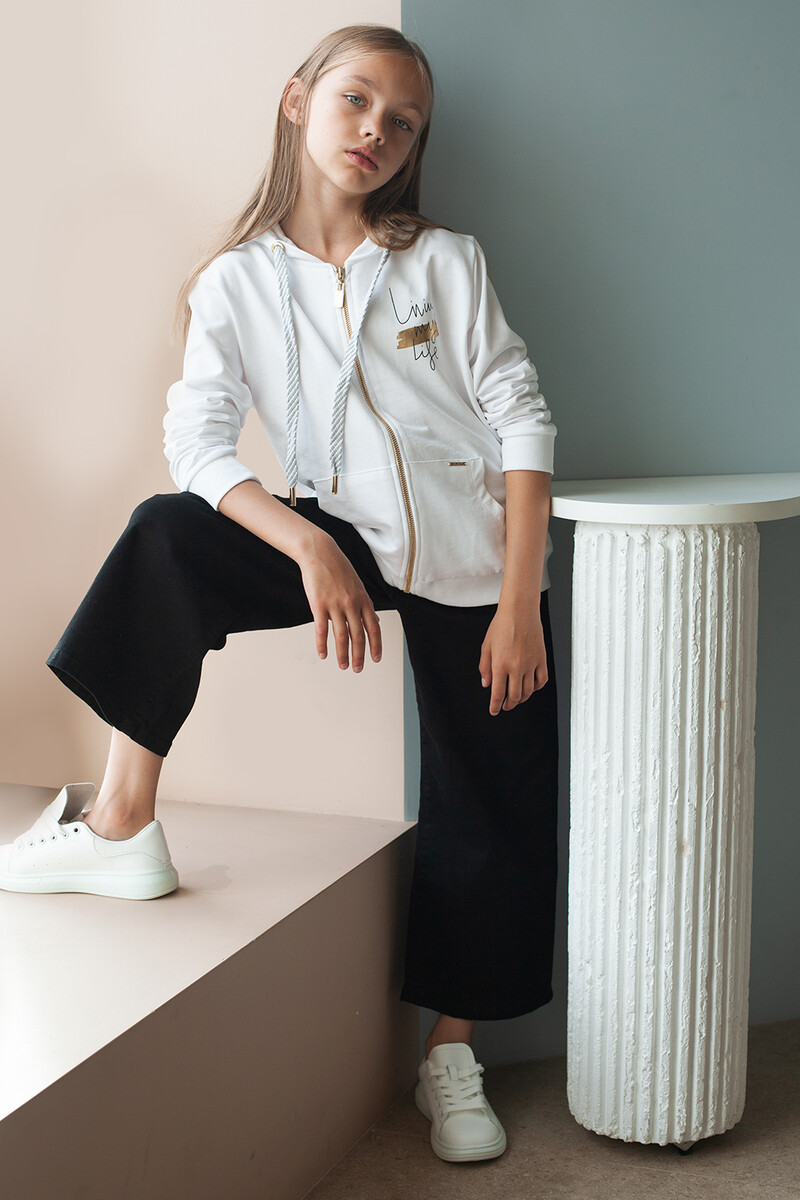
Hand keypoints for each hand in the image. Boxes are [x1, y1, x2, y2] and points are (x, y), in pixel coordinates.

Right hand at [298, 530, 381, 671]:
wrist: (319, 552)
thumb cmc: (338, 568)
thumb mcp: (358, 585)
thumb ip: (365, 604)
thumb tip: (375, 619)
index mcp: (363, 599)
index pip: (373, 627)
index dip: (376, 645)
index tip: (376, 659)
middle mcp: (352, 604)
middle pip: (358, 636)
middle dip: (359, 656)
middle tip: (358, 669)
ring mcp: (335, 605)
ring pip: (342, 636)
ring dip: (343, 654)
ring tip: (342, 666)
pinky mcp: (319, 605)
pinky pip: (322, 630)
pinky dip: (322, 645)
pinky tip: (323, 655)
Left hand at [478, 601, 546, 714]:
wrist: (520, 611)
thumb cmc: (501, 625)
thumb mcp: (486, 646)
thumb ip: (485, 667)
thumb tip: (486, 684)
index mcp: (500, 665)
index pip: (498, 694)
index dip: (495, 706)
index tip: (494, 711)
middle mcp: (516, 667)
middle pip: (515, 696)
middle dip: (508, 705)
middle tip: (505, 706)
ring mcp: (531, 664)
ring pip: (529, 691)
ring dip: (522, 699)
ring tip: (517, 699)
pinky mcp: (541, 659)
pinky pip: (541, 680)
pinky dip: (536, 687)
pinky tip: (531, 687)